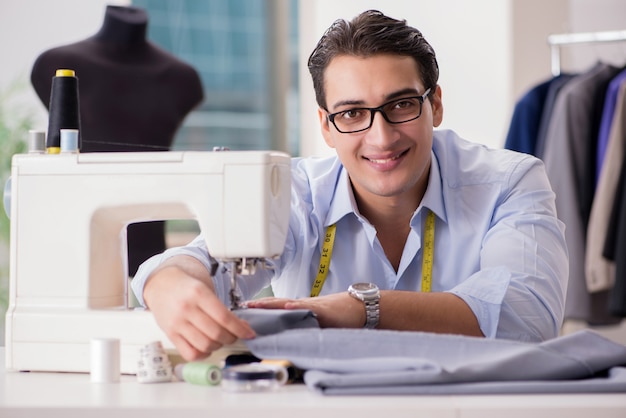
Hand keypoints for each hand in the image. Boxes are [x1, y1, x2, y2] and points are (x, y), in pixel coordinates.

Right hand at [143, 257, 255, 360]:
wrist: (161, 284)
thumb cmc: (186, 287)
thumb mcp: (205, 289)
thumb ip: (220, 307)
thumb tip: (241, 327)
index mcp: (198, 294)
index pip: (224, 317)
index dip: (240, 329)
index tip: (249, 333)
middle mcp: (187, 309)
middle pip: (216, 333)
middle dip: (231, 338)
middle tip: (235, 335)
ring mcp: (177, 323)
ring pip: (204, 345)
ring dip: (218, 346)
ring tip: (221, 340)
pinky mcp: (170, 334)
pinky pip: (189, 354)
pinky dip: (203, 354)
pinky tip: (207, 347)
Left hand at [245, 292, 365, 327]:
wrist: (358, 307)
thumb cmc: (339, 315)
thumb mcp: (316, 321)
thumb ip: (302, 325)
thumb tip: (286, 336)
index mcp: (300, 308)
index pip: (276, 307)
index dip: (260, 307)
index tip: (244, 309)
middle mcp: (303, 305)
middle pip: (277, 302)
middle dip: (259, 305)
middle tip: (242, 306)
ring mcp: (312, 306)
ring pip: (287, 303)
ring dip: (271, 304)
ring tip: (256, 305)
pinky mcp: (324, 310)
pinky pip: (308, 307)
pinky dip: (296, 306)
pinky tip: (287, 306)